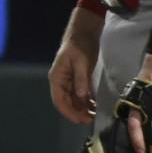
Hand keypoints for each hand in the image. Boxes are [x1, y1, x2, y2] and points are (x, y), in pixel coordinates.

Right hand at [48, 5, 100, 124]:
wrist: (83, 32)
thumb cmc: (79, 45)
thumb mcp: (81, 62)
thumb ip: (81, 79)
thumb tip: (82, 97)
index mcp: (57, 78)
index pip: (59, 101)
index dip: (69, 112)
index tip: (81, 120)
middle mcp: (60, 81)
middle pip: (65, 103)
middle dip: (76, 113)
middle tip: (90, 120)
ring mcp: (68, 81)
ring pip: (72, 100)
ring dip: (81, 109)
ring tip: (93, 115)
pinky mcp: (76, 79)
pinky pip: (79, 94)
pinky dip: (85, 101)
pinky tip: (94, 106)